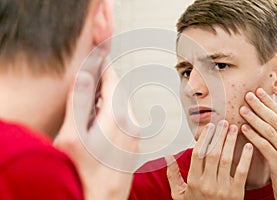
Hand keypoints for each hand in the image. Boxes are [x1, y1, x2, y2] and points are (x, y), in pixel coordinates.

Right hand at [54, 53, 138, 199]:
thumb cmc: (84, 174)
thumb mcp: (73, 136)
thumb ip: (79, 103)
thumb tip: (85, 74)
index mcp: (117, 116)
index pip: (112, 78)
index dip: (103, 64)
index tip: (99, 52)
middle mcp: (131, 122)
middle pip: (117, 90)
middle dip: (104, 81)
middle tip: (90, 77)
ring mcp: (134, 133)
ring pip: (121, 104)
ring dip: (107, 97)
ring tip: (91, 102)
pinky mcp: (133, 142)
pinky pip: (124, 117)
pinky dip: (112, 111)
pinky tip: (100, 122)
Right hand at [166, 121, 252, 199]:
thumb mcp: (179, 193)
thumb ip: (173, 175)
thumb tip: (167, 156)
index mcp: (193, 181)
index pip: (197, 154)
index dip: (204, 138)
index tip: (209, 127)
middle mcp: (207, 184)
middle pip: (212, 154)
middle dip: (219, 136)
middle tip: (224, 122)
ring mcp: (222, 190)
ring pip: (226, 160)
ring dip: (230, 142)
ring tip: (234, 129)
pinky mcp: (236, 194)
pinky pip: (241, 172)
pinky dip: (245, 158)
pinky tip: (248, 146)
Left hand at [240, 88, 276, 199]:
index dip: (269, 102)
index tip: (258, 91)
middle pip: (275, 119)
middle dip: (260, 106)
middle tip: (247, 95)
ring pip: (269, 130)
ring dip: (254, 118)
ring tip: (242, 110)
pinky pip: (264, 146)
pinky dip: (253, 135)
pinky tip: (243, 128)